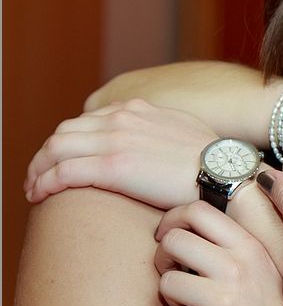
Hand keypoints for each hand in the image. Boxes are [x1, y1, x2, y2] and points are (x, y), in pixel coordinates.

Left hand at [24, 99, 216, 208]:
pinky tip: (39, 196)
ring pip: (55, 148)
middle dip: (46, 154)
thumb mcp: (186, 131)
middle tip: (40, 176)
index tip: (67, 160)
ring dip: (37, 169)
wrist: (225, 171)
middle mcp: (122, 119)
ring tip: (34, 189)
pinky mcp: (112, 166)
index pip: (89, 120)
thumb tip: (159, 146)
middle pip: (65, 131)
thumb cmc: (215, 161)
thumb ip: (163, 131)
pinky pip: (62, 171)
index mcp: (139, 109)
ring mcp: (115, 140)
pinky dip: (43, 182)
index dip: (71, 141)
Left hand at [154, 200, 282, 305]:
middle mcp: (238, 267)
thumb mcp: (264, 269)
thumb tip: (187, 231)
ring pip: (166, 282)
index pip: (198, 211)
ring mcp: (224, 299)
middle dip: (162, 257)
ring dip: (171, 296)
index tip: (167, 234)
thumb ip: (233, 248)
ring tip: (190, 304)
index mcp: (249, 247)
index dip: (172, 219)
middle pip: (173, 241)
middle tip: (171, 270)